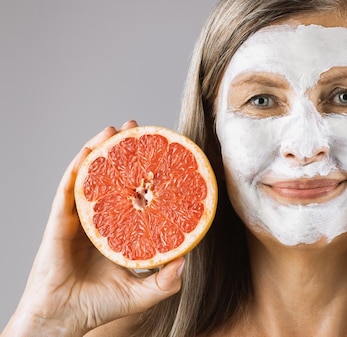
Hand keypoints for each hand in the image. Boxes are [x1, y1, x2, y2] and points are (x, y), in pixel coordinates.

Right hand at [2, 121, 184, 336]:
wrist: (64, 319)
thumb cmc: (100, 306)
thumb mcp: (144, 293)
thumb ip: (167, 281)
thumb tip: (187, 260)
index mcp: (118, 230)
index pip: (134, 194)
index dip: (146, 173)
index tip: (161, 153)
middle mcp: (100, 219)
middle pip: (113, 177)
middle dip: (124, 150)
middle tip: (138, 129)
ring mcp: (79, 218)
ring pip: (90, 176)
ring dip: (100, 149)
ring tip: (114, 129)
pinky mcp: (59, 222)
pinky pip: (68, 190)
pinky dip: (77, 168)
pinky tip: (88, 151)